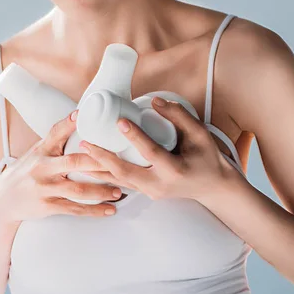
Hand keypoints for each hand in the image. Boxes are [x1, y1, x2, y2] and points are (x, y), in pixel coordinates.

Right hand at [0, 112, 123, 222]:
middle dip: (98, 163)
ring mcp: (45, 188)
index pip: (55, 132)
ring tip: (119, 190)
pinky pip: (74, 209)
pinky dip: (94, 210)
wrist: (2, 200)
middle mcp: (43, 168)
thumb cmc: (26, 171)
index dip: (68, 123)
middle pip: (74, 163)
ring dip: (101, 191)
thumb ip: (57, 138)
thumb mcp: (37, 150)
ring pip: (78, 190)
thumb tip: (79, 114)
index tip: (81, 114)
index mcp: (41, 150)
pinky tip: (109, 209)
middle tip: (118, 162)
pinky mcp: (47, 206)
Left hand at [79, 97, 235, 203]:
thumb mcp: (200, 135)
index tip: (119, 121)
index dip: (135, 136)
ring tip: (80, 154)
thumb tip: (155, 101)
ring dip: (98, 168)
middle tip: (85, 143)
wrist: (213, 187)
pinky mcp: (146, 192)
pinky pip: (122, 184)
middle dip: (103, 158)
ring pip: (119, 181)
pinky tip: (90, 167)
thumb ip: (180, 116)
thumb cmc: (207, 158)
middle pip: (126, 172)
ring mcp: (151, 192)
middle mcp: (160, 185)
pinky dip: (105, 175)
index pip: (151, 152)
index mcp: (175, 170)